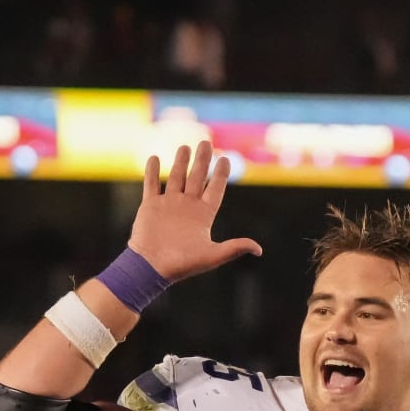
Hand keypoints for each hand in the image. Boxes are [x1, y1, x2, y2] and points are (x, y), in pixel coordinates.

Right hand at [128, 141, 261, 282]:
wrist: (152, 268)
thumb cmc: (182, 264)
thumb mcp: (213, 256)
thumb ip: (235, 248)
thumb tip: (259, 250)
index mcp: (203, 216)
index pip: (215, 189)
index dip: (220, 174)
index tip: (225, 159)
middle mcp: (187, 207)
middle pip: (197, 178)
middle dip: (202, 160)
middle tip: (206, 142)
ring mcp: (168, 205)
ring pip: (176, 178)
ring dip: (180, 162)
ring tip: (185, 147)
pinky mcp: (150, 206)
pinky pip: (152, 184)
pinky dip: (152, 171)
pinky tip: (154, 158)